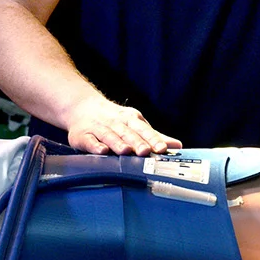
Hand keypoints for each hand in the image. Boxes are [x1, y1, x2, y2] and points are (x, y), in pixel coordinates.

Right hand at [65, 95, 180, 155]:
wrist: (82, 108)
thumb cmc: (114, 120)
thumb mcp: (135, 124)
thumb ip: (155, 136)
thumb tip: (177, 146)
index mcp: (130, 120)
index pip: (144, 129)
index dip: (153, 139)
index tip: (162, 148)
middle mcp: (116, 123)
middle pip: (127, 133)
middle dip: (137, 142)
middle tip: (146, 151)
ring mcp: (98, 128)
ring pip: (109, 136)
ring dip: (118, 143)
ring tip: (126, 151)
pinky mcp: (83, 135)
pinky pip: (89, 140)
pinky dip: (95, 145)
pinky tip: (102, 151)